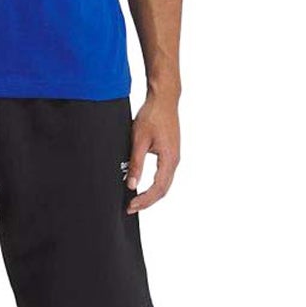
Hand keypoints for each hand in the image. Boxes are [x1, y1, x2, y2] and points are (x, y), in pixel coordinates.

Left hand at [126, 93, 179, 213]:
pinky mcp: (171, 152)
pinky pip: (164, 174)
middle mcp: (175, 160)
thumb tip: (132, 185)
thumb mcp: (139, 139)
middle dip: (147, 201)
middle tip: (130, 207)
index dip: (144, 200)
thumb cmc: (152, 115)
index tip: (131, 206)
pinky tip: (143, 185)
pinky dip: (154, 184)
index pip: (158, 189)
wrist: (164, 99)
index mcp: (169, 159)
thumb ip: (136, 163)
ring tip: (135, 199)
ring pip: (165, 183)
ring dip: (151, 194)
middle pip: (163, 189)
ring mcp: (174, 156)